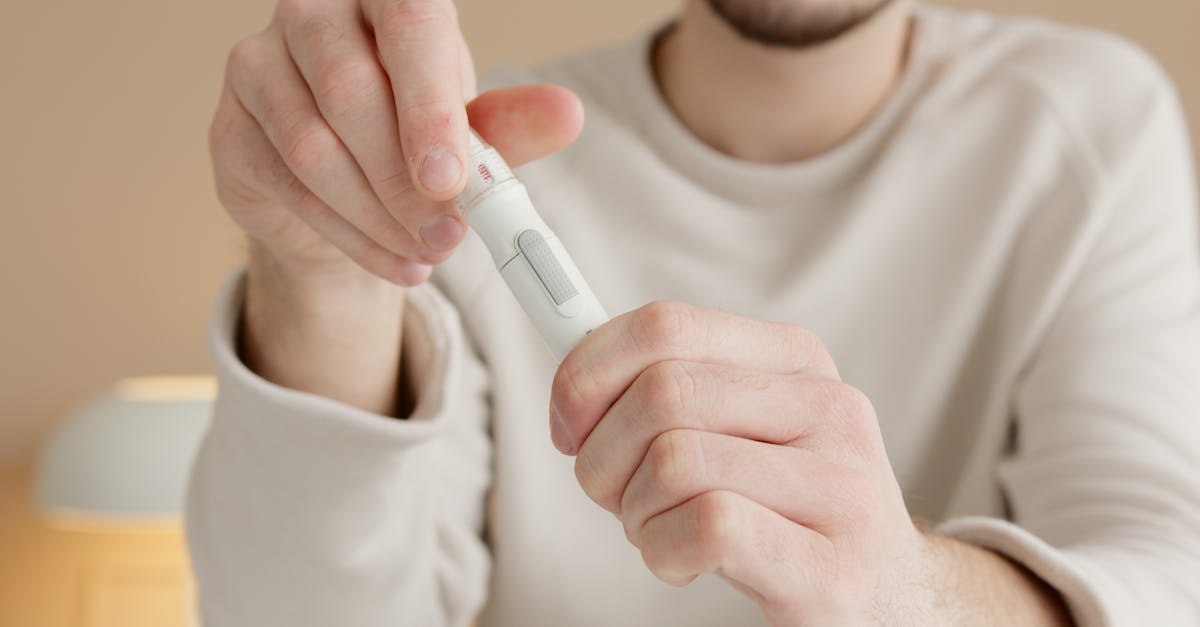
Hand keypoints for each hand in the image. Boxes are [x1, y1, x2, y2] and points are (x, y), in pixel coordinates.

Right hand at [210, 0, 583, 286]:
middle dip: (406, 182)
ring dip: (380, 217)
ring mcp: (256, 68)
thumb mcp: (467, 131)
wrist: (341, 186)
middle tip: (451, 235)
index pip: (407, 22)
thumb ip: (509, 125)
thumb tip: (565, 114)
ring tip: (430, 253)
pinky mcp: (228, 130)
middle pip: (351, 93)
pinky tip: (395, 261)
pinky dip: (351, 239)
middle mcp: (310, 15)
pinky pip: (288, 189)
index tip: (453, 178)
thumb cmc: (409, 135)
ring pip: (314, 149)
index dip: (430, 103)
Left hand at [549, 301, 931, 624]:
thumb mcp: (735, 430)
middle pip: (661, 393)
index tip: (567, 423)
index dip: (590, 370)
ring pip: (675, 460)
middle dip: (604, 455)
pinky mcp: (830, 567)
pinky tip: (683, 562)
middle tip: (615, 495)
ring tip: (662, 530)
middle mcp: (827, 408)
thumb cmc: (783, 509)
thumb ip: (667, 389)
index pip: (664, 325)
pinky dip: (665, 550)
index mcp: (795, 359)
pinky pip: (709, 525)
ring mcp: (839, 487)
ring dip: (636, 512)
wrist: (885, 596)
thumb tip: (573, 377)